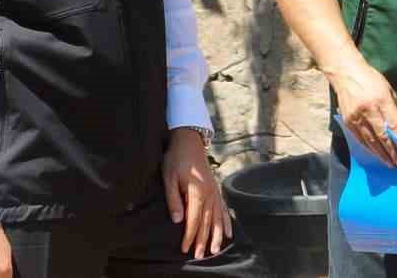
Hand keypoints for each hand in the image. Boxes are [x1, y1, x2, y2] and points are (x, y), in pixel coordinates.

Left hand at [162, 127, 233, 259]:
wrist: (189, 141)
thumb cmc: (176, 159)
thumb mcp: (169, 177)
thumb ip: (174, 199)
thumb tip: (177, 220)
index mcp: (197, 192)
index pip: (194, 220)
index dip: (189, 236)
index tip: (185, 249)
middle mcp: (209, 194)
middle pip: (207, 222)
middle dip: (203, 240)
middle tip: (201, 256)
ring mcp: (215, 191)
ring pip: (217, 218)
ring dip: (217, 235)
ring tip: (216, 250)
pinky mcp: (216, 189)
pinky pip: (224, 208)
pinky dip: (226, 221)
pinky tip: (228, 233)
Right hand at [328, 60, 396, 166]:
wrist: (345, 72)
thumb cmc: (369, 78)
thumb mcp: (386, 88)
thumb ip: (391, 107)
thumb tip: (395, 124)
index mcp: (381, 100)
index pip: (394, 124)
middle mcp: (368, 110)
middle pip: (382, 136)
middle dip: (392, 152)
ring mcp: (356, 117)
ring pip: (370, 140)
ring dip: (381, 153)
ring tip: (389, 163)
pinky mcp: (348, 121)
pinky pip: (360, 138)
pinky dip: (369, 147)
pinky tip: (375, 153)